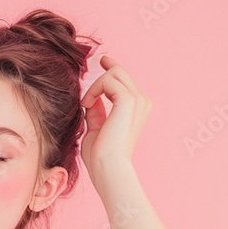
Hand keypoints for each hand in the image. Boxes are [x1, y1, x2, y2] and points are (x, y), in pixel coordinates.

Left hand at [79, 55, 151, 189]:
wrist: (107, 168)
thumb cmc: (100, 156)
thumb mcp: (96, 128)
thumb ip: (96, 111)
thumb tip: (90, 99)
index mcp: (138, 109)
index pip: (124, 81)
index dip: (112, 69)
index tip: (102, 60)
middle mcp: (142, 102)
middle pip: (121, 72)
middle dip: (105, 67)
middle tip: (93, 64)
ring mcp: (138, 100)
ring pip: (115, 73)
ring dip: (95, 85)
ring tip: (85, 103)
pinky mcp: (129, 100)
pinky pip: (108, 80)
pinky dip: (93, 90)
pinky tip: (86, 104)